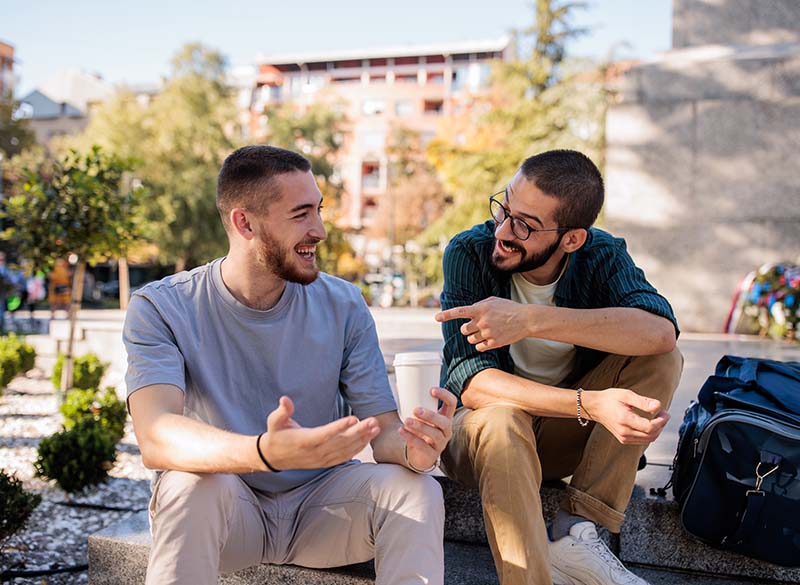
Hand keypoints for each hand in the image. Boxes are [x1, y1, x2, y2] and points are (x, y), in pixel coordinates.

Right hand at [260, 396, 379, 470]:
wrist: (274, 457)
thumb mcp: (275, 421)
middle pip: (340, 442)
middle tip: (373, 421)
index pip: (325, 434)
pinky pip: (344, 457)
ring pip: (345, 450)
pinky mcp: (325, 462)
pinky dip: (357, 449)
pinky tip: (367, 439)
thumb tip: (284, 399)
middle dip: (359, 432)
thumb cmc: (276, 435)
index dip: (340, 427)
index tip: (354, 419)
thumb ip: (282, 411)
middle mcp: (315, 452)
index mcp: (304, 440)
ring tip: (375, 428)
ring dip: (362, 439)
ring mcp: (321, 459)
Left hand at [399, 387, 456, 470]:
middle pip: (444, 422)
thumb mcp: (419, 417)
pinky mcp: (432, 455)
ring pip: (434, 434)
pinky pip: (423, 446)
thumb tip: (397, 383)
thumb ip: (412, 402)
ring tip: (406, 421)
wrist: (419, 455)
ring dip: (420, 426)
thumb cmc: (420, 431)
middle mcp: (446, 430)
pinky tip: (402, 431)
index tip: (431, 390)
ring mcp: (441, 444)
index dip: (444, 395)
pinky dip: (411, 438)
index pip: (451, 403)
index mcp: (445, 417)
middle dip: (430, 415)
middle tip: (415, 410)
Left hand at [435, 297, 531, 350]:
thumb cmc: (508, 308)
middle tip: (476, 326)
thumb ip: (478, 305)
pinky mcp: (494, 343)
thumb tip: (467, 313)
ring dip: (474, 336)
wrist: (526, 320)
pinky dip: (481, 344)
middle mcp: (482, 321)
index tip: (436, 317)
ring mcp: (488, 333)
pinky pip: (478, 347)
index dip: (447, 315)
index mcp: (481, 309)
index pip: (460, 312)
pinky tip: (490, 338)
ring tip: (486, 331)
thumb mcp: (493, 301)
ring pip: (470, 339)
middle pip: (463, 330)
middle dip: (467, 329)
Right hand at [581, 388, 669, 444]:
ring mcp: (623, 438)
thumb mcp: (626, 395)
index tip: (665, 413)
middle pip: (651, 435)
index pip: (649, 427)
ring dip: (657, 430)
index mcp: (624, 420)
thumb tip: (657, 406)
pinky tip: (650, 425)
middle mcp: (624, 432)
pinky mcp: (624, 440)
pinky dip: (650, 434)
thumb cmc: (609, 400)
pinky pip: (642, 441)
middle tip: (663, 414)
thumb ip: (643, 401)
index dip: (661, 421)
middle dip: (661, 425)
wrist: (595, 407)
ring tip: (658, 419)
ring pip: (648, 440)